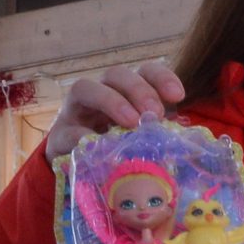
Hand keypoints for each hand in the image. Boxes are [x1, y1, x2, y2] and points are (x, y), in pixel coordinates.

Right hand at [46, 60, 184, 159]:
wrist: (80, 171)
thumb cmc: (120, 152)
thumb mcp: (145, 140)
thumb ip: (160, 135)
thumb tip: (184, 142)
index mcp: (127, 93)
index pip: (144, 72)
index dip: (161, 77)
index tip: (178, 96)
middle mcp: (101, 94)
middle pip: (116, 74)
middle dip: (138, 89)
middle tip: (154, 113)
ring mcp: (76, 112)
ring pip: (85, 88)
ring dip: (111, 101)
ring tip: (131, 123)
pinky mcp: (59, 136)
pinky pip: (68, 130)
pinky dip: (83, 136)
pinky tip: (100, 145)